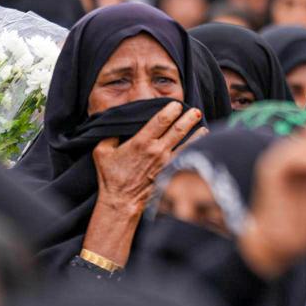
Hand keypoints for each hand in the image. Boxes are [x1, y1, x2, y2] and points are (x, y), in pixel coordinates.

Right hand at [83, 102, 204, 264]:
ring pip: (187, 143)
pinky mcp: (170, 172)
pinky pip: (186, 157)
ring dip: (197, 133)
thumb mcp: (102, 151)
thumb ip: (111, 134)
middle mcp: (157, 150)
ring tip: (203, 124)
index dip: (171, 110)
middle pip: (179, 129)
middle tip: (195, 111)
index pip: (161, 120)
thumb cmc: (111, 176)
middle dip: (189, 117)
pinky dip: (195, 149)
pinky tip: (201, 144)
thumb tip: (118, 121)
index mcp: (141, 142)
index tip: (176, 104)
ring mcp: (166, 162)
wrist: (121, 201)